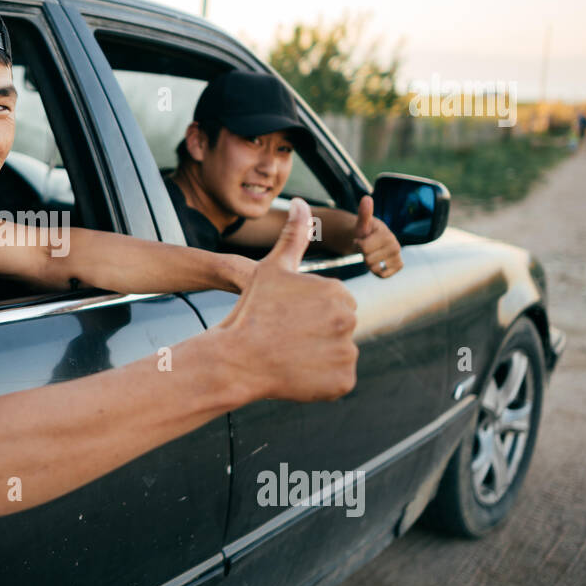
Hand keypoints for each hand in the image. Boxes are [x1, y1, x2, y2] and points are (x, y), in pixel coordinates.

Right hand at [214, 198, 357, 402]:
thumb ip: (293, 236)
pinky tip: (297, 372)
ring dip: (319, 356)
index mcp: (337, 292)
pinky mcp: (343, 382)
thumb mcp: (272, 269)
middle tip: (286, 337)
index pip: (333, 304)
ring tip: (289, 355)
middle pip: (338, 328)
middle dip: (317, 333)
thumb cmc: (251, 312)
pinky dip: (321, 381)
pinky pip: (338, 380)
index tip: (286, 317)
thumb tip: (300, 203)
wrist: (236, 359)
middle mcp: (349, 320)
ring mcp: (347, 353)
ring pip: (338, 353)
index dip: (308, 312)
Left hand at [354, 195, 401, 277]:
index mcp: (386, 234)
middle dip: (363, 255)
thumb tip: (366, 198)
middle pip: (368, 259)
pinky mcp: (399, 265)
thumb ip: (364, 212)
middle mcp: (396, 245)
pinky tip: (377, 263)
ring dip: (368, 263)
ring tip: (370, 254)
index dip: (358, 245)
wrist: (371, 239)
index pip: (364, 248)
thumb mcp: (362, 223)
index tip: (360, 240)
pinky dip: (377, 272)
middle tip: (366, 248)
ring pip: (374, 268)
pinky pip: (383, 275)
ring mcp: (398, 256)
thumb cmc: (364, 231)